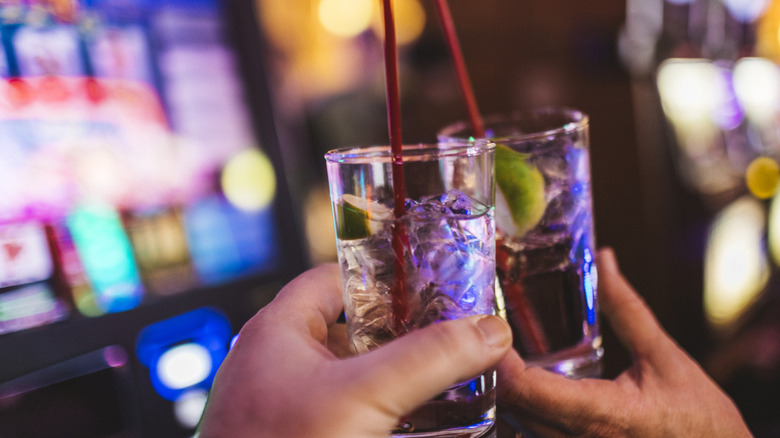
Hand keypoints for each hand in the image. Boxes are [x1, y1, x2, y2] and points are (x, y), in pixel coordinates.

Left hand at [197, 263, 512, 437]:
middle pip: (349, 331)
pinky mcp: (292, 436)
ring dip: (392, 380)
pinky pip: (341, 414)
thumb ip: (430, 359)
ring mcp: (280, 405)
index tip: (432, 287)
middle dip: (400, 337)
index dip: (384, 278)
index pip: (335, 278)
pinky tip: (413, 427)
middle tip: (448, 339)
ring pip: (349, 378)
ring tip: (442, 383)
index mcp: (277, 330)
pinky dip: (377, 414)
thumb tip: (487, 331)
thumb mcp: (366, 397)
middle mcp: (274, 363)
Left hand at [496, 248, 751, 436]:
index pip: (527, 389)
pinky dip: (522, 412)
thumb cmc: (699, 417)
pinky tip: (522, 387)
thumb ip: (626, 309)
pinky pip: (533, 437)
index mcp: (602, 414)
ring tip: (498, 355)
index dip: (497, 359)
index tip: (489, 328)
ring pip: (517, 428)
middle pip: (511, 409)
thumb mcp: (663, 357)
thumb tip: (604, 260)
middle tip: (487, 334)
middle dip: (494, 372)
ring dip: (505, 394)